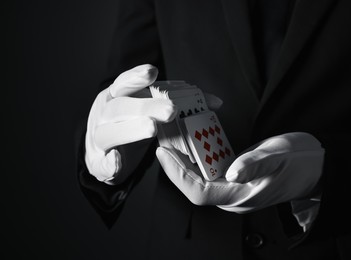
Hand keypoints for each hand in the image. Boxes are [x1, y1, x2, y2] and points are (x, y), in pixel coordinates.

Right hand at [85, 64, 176, 183]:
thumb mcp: (150, 110)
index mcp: (116, 97)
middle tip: (171, 110)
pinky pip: (101, 163)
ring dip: (130, 130)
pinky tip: (117, 161)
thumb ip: (180, 103)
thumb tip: (215, 103)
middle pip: (121, 107)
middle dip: (146, 106)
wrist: (104, 154)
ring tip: (152, 128)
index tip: (153, 72)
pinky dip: (109, 162)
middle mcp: (105, 114)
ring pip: (108, 132)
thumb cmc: (131, 125)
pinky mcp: (98, 162)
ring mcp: (98, 137)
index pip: (123, 84)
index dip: (136, 77)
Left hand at [156, 132, 323, 212]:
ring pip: (199, 176)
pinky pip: (209, 168)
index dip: (177, 174)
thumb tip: (232, 173)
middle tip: (163, 139)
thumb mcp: (279, 158)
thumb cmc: (301, 162)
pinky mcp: (235, 176)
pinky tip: (191, 139)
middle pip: (193, 184)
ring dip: (183, 158)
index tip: (164, 152)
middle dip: (175, 163)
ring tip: (171, 137)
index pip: (199, 192)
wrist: (316, 163)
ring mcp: (233, 186)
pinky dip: (198, 154)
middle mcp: (232, 195)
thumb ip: (255, 165)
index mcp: (241, 197)